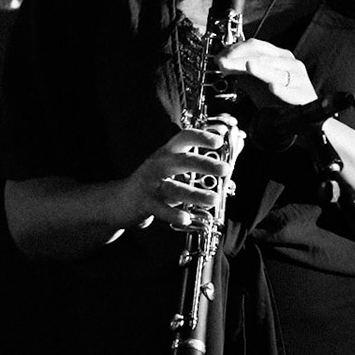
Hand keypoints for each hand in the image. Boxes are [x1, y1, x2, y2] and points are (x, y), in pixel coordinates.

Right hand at [122, 119, 243, 230]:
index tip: (218, 141)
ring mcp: (150, 184)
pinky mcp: (145, 202)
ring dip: (195, 194)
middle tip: (225, 170)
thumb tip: (233, 150)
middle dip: (205, 164)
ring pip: (175, 188)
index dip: (201, 137)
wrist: (121, 200)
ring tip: (213, 199)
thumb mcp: (173, 167)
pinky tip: (186, 217)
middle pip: (182, 161)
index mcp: (167, 152)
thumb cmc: (154, 182)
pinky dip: (174, 213)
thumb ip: (198, 162)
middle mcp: (159, 164)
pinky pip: (161, 209)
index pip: (184, 137)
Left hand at [216, 39, 317, 109]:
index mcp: (280, 57)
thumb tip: (224, 65)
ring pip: (277, 72)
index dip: (237, 50)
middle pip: (263, 57)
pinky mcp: (305, 95)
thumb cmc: (282, 99)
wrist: (306, 117)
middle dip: (241, 60)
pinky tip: (273, 87)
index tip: (220, 58)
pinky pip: (292, 92)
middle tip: (224, 65)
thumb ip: (244, 74)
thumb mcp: (258, 84)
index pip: (257, 47)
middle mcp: (291, 64)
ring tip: (248, 66)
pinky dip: (282, 90)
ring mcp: (299, 79)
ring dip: (260, 70)